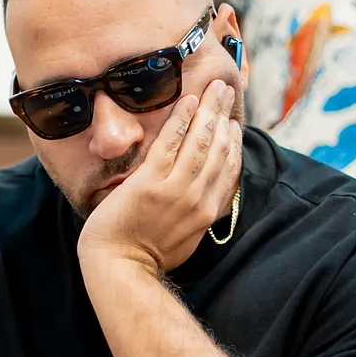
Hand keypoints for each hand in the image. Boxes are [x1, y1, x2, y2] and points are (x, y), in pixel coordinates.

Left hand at [78, 78, 243, 271]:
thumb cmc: (146, 255)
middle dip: (225, 115)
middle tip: (227, 90)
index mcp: (208, 212)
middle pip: (220, 148)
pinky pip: (170, 144)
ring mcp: (175, 191)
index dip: (234, 141)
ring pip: (201, 142)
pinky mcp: (149, 184)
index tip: (233, 121)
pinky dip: (181, 120)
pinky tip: (187, 101)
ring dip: (209, 110)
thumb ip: (197, 214)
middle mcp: (198, 199)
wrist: (121, 269)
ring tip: (214, 87)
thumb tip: (204, 198)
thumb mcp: (185, 237)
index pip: (230, 169)